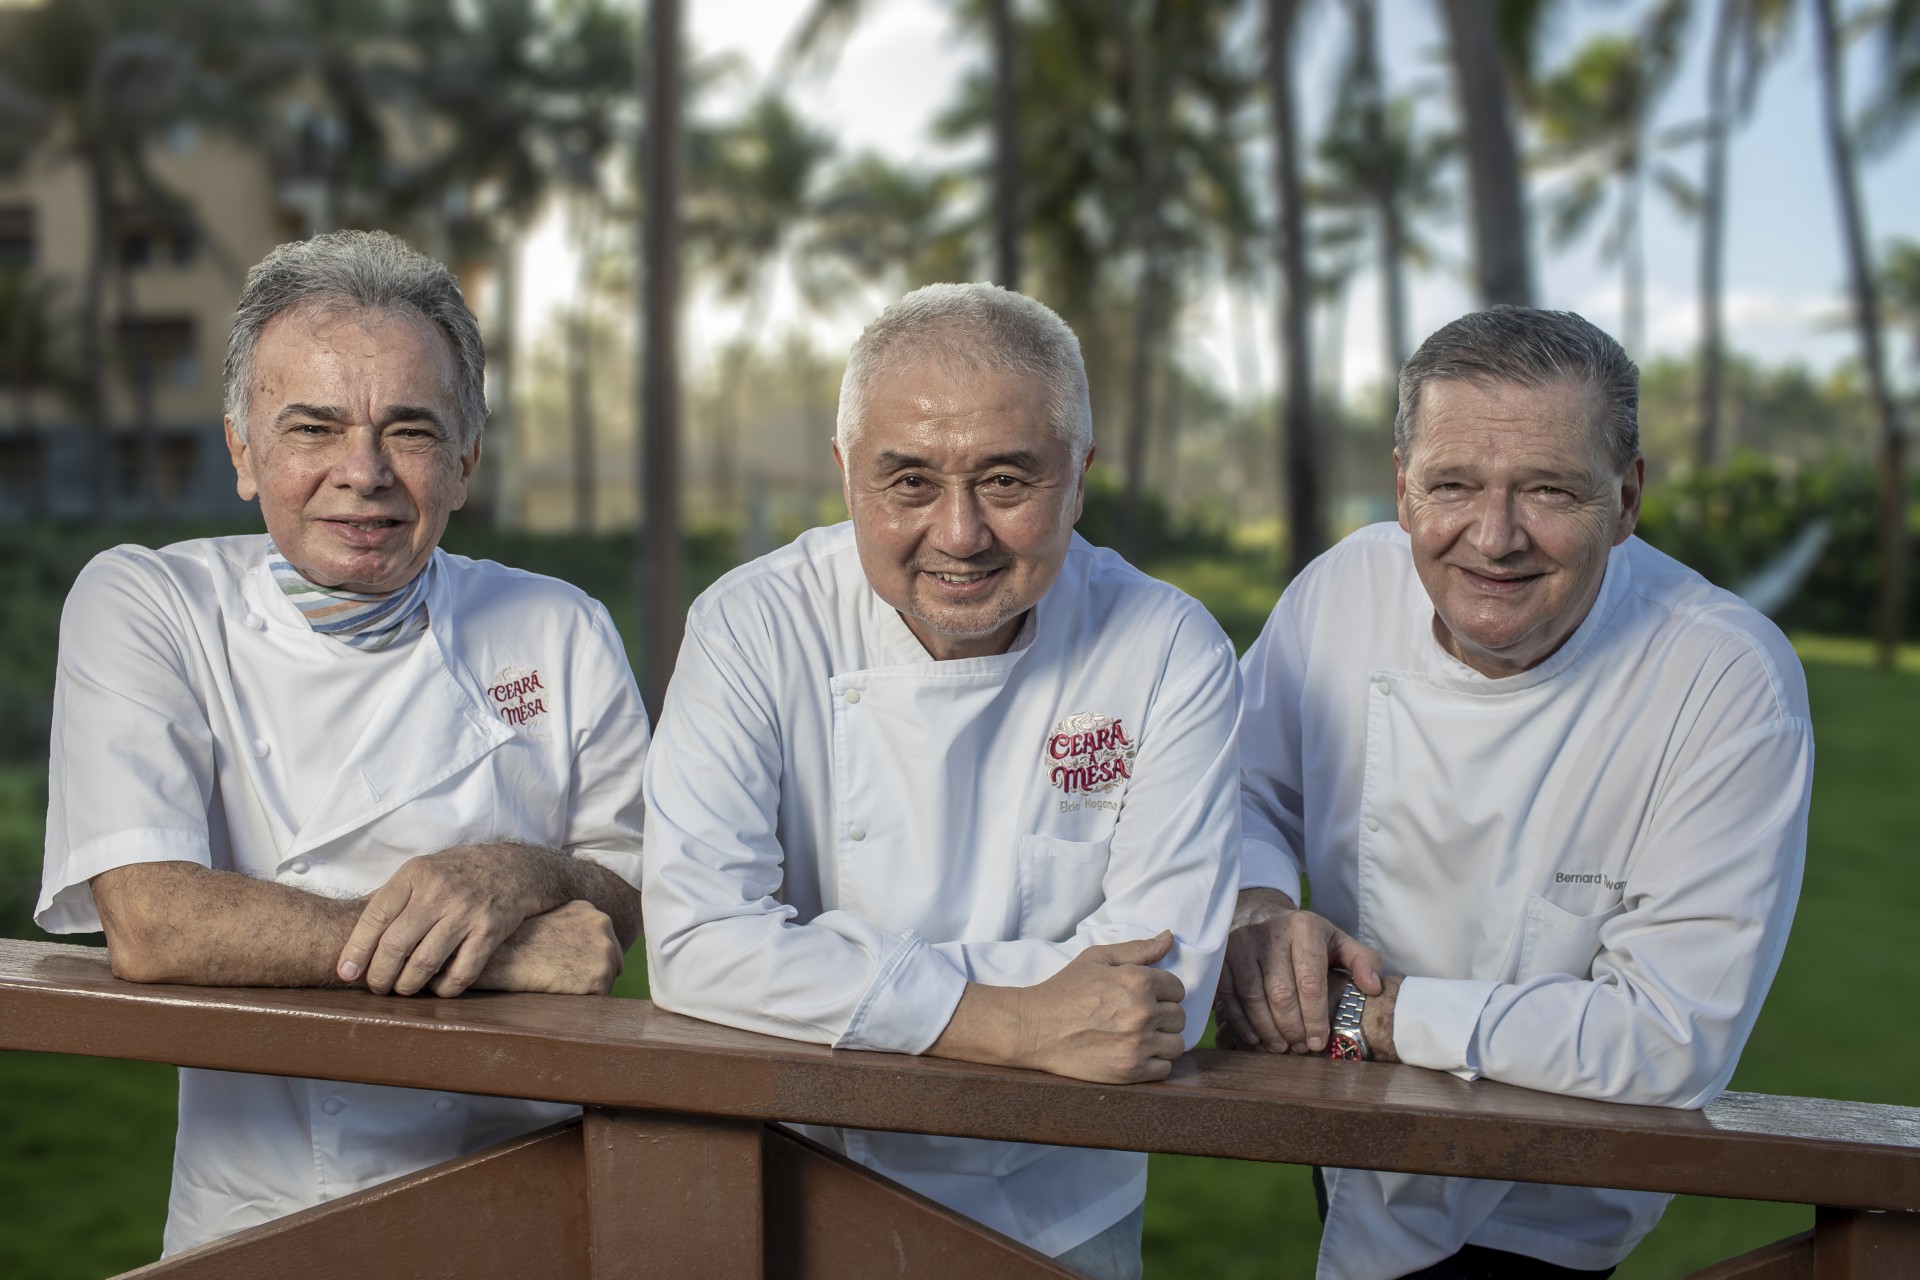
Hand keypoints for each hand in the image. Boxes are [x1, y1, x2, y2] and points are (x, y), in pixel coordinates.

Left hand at [337, 844, 561, 996]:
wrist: (513, 868)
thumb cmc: (457, 874)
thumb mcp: (422, 871)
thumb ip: (393, 899)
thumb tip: (354, 941)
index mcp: (415, 875)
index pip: (374, 917)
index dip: (355, 950)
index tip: (346, 973)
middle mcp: (439, 892)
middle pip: (395, 945)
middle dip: (379, 975)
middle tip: (376, 986)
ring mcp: (465, 912)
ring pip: (424, 963)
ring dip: (407, 986)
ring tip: (402, 989)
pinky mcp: (489, 931)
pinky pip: (460, 973)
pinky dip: (443, 989)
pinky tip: (437, 987)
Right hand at [469, 900, 623, 995]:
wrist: (500, 957)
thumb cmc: (513, 943)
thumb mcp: (548, 921)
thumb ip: (570, 930)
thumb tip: (576, 948)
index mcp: (589, 911)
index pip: (602, 942)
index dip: (584, 959)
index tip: (566, 964)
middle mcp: (603, 924)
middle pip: (612, 959)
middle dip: (592, 971)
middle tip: (562, 977)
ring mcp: (604, 950)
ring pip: (607, 979)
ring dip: (587, 986)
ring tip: (558, 983)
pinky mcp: (599, 976)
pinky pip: (600, 997)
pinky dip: (583, 1000)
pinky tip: (560, 992)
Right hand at [1011, 931, 1188, 1083]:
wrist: (1035, 1028)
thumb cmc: (1066, 989)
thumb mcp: (1098, 958)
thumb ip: (1138, 948)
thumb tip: (1170, 937)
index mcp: (1138, 981)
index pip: (1178, 988)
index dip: (1163, 991)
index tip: (1143, 997)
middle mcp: (1143, 1013)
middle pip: (1179, 1017)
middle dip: (1163, 1015)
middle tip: (1137, 1016)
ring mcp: (1138, 1044)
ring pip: (1176, 1044)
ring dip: (1162, 1040)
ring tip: (1138, 1036)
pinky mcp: (1131, 1071)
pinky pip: (1164, 1068)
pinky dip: (1153, 1062)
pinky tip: (1133, 1052)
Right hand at [1215, 888, 1383, 1053]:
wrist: (1259, 914)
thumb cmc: (1305, 937)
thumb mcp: (1338, 941)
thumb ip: (1362, 961)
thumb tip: (1373, 988)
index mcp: (1304, 928)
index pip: (1310, 982)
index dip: (1315, 1017)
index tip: (1320, 1042)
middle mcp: (1270, 933)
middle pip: (1280, 993)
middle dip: (1292, 1028)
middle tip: (1301, 1048)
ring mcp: (1241, 944)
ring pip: (1253, 997)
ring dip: (1268, 1029)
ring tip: (1282, 1047)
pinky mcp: (1222, 955)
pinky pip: (1228, 995)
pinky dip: (1241, 1022)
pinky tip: (1256, 1038)